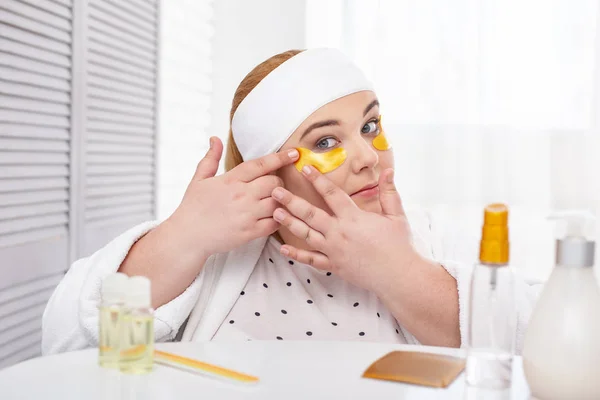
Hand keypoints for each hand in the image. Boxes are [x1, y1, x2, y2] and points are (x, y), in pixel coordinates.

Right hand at [169, 137, 298, 259]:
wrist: (187, 236)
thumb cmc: (193, 207)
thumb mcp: (199, 179)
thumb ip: (211, 158)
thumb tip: (215, 138)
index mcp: (230, 180)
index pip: (261, 165)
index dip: (279, 157)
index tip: (294, 153)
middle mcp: (241, 196)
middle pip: (274, 183)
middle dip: (279, 182)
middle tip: (274, 186)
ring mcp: (247, 215)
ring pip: (278, 202)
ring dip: (281, 200)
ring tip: (275, 201)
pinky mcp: (250, 233)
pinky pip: (274, 223)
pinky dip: (279, 219)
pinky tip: (274, 217)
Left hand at [271, 166, 421, 295]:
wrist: (398, 276)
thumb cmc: (399, 246)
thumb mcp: (396, 216)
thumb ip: (389, 193)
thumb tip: (389, 170)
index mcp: (353, 218)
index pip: (331, 194)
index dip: (317, 180)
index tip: (305, 168)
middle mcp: (339, 233)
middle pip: (310, 214)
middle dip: (291, 201)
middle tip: (275, 192)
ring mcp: (334, 250)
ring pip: (306, 235)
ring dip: (290, 223)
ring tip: (275, 213)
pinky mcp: (333, 266)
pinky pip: (311, 260)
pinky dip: (296, 255)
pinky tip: (283, 249)